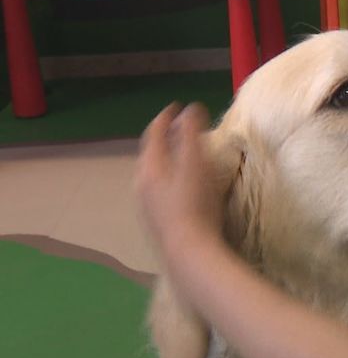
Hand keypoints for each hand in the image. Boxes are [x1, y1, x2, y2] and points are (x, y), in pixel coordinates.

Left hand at [135, 103, 223, 257]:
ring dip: (165, 159)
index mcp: (150, 167)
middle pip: (150, 153)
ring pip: (152, 173)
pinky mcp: (154, 220)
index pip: (154, 133)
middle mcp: (142, 183)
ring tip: (180, 155)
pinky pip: (156, 189)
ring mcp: (145, 204)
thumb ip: (192, 133)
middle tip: (179, 129)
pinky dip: (167, 177)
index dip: (165, 117)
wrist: (188, 251)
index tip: (177, 106)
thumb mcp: (196, 164)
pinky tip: (180, 186)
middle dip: (164, 138)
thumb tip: (191, 108)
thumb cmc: (195, 204)